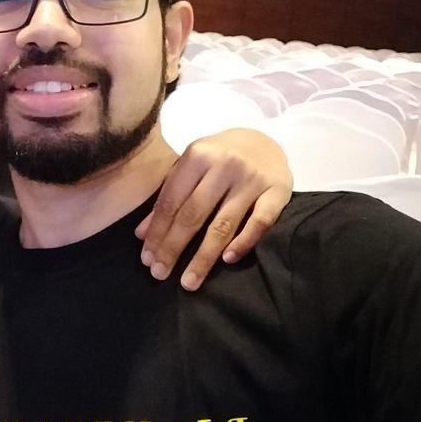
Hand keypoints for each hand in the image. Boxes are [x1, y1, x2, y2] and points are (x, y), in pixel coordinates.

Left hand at [135, 128, 291, 290]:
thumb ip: (168, 196)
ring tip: (189, 281)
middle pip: (193, 214)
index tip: (147, 259)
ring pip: (223, 224)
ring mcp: (252, 178)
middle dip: (173, 247)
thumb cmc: (218, 158)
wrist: (264, 140)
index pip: (171, 201)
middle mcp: (224, 165)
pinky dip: (243, 243)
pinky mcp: (278, 191)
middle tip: (160, 274)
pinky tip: (227, 260)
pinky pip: (259, 223)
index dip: (157, 232)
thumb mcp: (191, 168)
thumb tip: (142, 234)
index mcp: (198, 155)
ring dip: (204, 256)